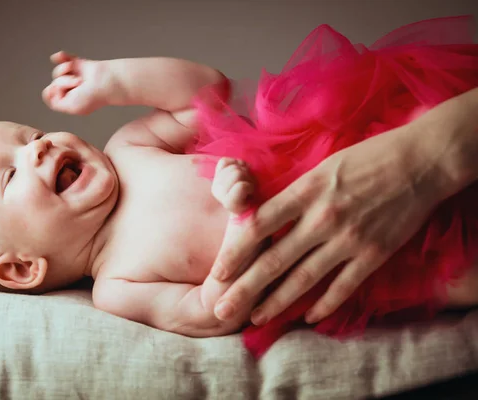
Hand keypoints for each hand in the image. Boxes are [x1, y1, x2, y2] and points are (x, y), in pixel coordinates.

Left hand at [42, 51, 108, 114]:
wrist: (105, 81)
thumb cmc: (92, 96)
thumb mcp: (69, 107)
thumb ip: (55, 103)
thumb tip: (49, 88)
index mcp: (68, 102)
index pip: (50, 96)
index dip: (52, 92)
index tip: (61, 91)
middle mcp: (70, 90)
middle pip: (53, 83)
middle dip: (63, 82)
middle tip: (78, 84)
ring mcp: (73, 77)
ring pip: (57, 72)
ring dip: (65, 71)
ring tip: (79, 76)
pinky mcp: (77, 64)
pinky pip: (63, 59)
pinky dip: (61, 57)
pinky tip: (59, 56)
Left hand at [210, 122, 447, 325]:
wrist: (420, 162)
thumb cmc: (365, 159)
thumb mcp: (319, 169)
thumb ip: (293, 196)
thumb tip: (263, 219)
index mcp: (304, 192)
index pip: (258, 227)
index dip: (234, 253)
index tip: (217, 272)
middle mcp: (321, 219)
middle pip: (274, 260)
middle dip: (244, 289)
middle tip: (222, 309)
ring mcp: (348, 239)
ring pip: (304, 279)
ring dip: (277, 303)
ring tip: (255, 318)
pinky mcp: (373, 254)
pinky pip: (343, 287)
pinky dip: (325, 305)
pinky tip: (308, 318)